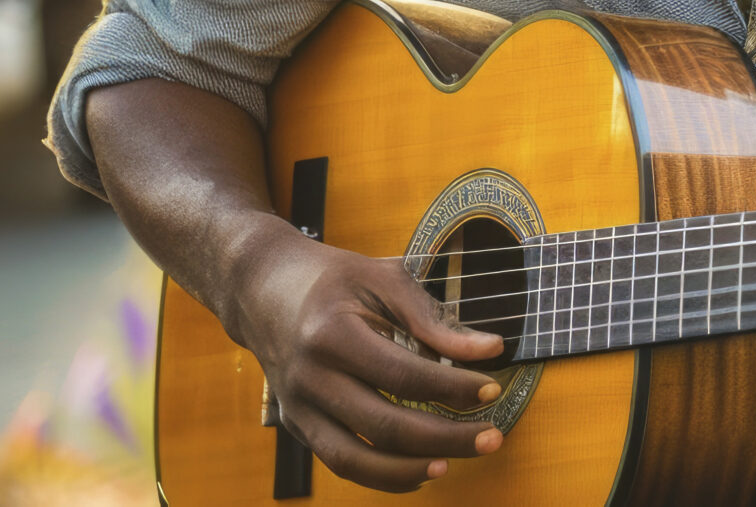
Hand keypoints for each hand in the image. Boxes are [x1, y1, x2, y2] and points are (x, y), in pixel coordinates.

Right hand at [224, 221, 508, 491]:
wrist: (263, 289)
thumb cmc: (333, 279)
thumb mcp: (384, 280)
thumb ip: (434, 320)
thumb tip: (490, 349)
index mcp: (331, 334)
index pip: (403, 376)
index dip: (452, 388)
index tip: (492, 389)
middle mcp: (309, 378)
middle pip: (385, 425)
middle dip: (446, 437)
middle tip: (492, 437)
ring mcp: (297, 407)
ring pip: (356, 460)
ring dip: (412, 469)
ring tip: (456, 461)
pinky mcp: (296, 425)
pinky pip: (341, 463)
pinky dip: (382, 475)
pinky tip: (420, 469)